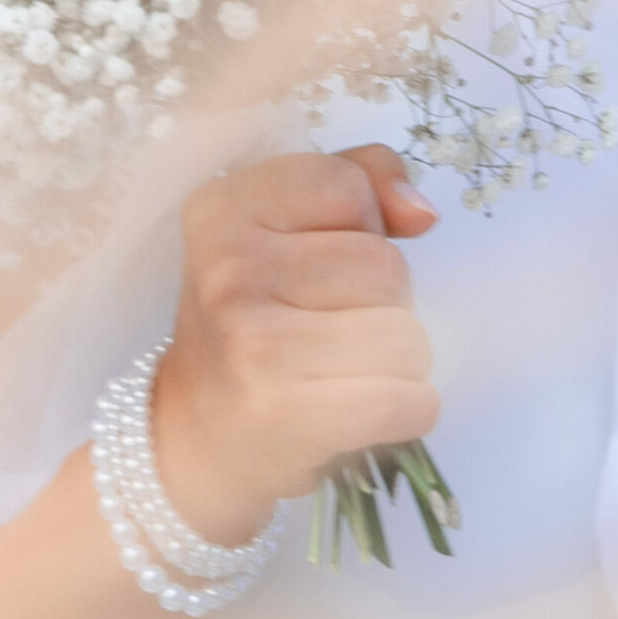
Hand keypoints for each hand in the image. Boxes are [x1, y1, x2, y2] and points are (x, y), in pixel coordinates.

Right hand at [153, 146, 439, 543]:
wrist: (197, 436)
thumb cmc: (255, 324)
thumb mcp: (285, 228)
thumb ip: (359, 182)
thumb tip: (420, 213)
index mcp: (224, 208)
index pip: (349, 185)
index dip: (362, 226)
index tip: (321, 262)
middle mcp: (230, 269)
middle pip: (386, 265)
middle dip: (382, 301)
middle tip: (329, 328)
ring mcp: (252, 342)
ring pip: (405, 335)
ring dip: (398, 361)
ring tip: (344, 370)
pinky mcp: (285, 411)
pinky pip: (408, 400)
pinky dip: (407, 410)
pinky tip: (360, 409)